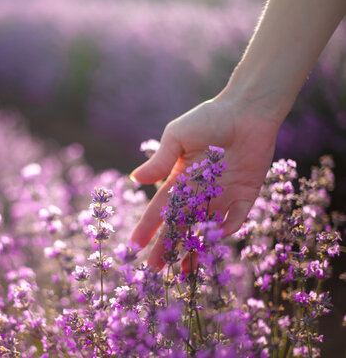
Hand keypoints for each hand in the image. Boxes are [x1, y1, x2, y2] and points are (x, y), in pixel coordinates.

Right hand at [129, 95, 281, 269]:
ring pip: (205, 229)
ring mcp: (222, 196)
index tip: (134, 245)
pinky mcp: (245, 196)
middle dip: (166, 246)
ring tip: (185, 270)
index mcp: (179, 179)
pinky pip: (236, 219)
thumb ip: (161, 160)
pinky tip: (216, 239)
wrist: (247, 111)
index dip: (147, 227)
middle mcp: (199, 192)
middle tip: (155, 268)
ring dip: (195, 249)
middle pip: (179, 225)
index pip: (159, 209)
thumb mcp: (178, 136)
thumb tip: (134, 180)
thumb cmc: (209, 118)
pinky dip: (227, 230)